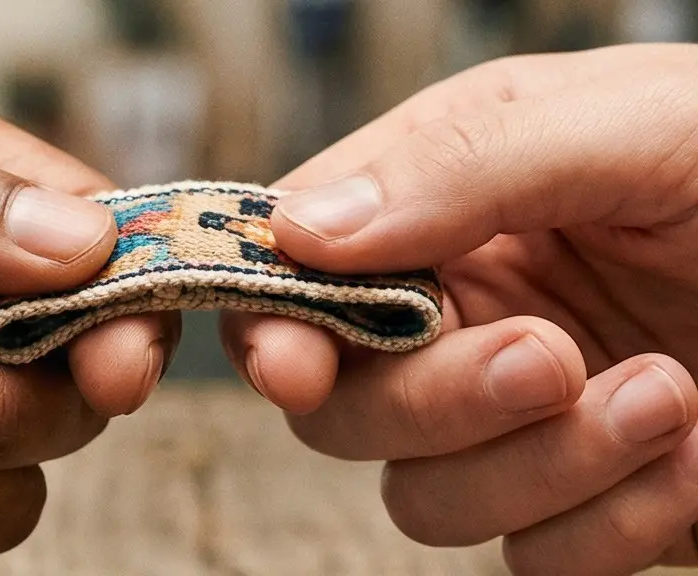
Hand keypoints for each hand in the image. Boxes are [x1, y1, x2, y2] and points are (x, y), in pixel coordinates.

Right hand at [220, 43, 697, 574]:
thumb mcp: (631, 125)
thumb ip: (462, 164)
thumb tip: (302, 231)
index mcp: (443, 210)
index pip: (299, 273)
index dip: (273, 322)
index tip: (294, 366)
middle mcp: (460, 318)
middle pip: (342, 409)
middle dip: (429, 400)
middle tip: (542, 355)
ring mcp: (514, 422)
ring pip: (424, 497)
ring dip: (538, 463)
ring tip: (665, 391)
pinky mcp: (582, 505)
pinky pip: (531, 558)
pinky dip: (608, 521)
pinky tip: (692, 454)